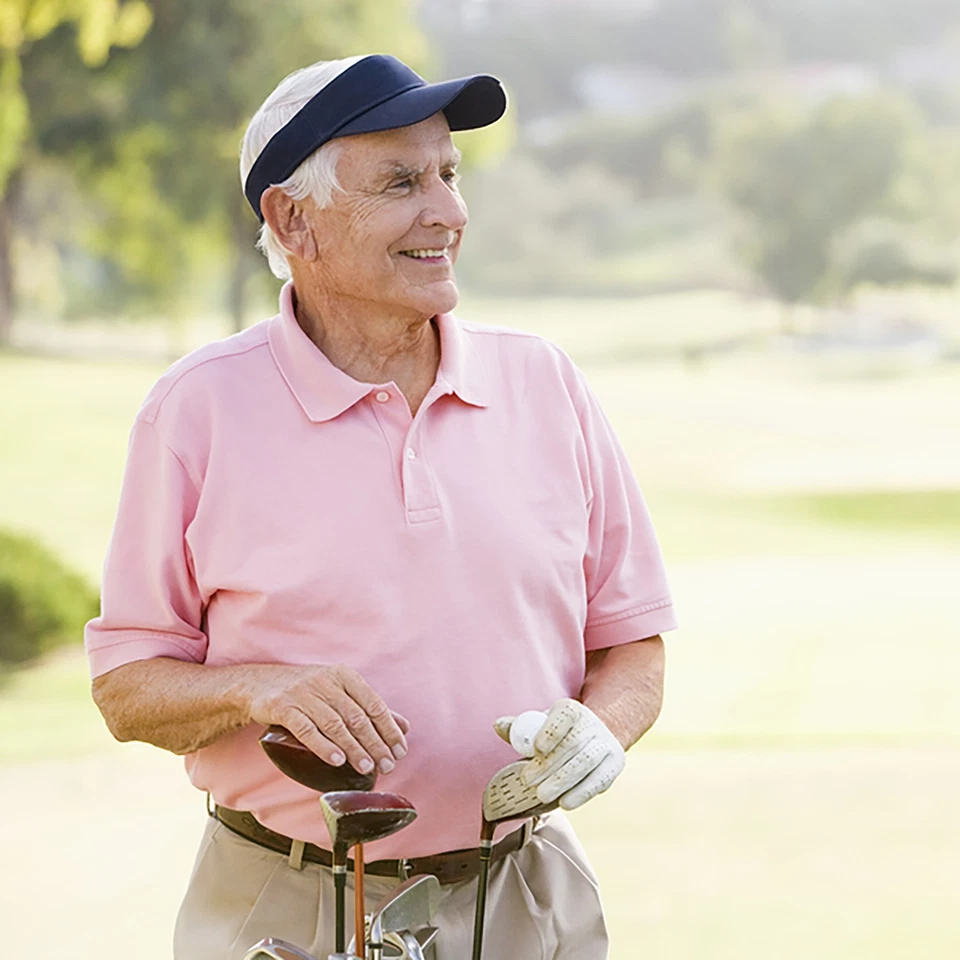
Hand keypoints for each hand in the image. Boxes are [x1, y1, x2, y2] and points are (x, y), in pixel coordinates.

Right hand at [245, 663, 408, 775]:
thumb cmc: (306, 690)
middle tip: (387, 765)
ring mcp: (303, 693)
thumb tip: (404, 727)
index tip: (400, 750)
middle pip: (356, 716)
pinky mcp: (282, 706)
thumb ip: (369, 708)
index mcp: (344, 676)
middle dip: (375, 743)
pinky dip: (323, 746)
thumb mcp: (339, 692)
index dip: (389, 728)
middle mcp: (325, 681)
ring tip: (367, 768)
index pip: (373, 703)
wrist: (258, 683)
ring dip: (353, 748)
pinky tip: (336, 761)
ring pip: (334, 724)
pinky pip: (305, 728)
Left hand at [495, 698, 624, 810]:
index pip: (564, 715)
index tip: (537, 748)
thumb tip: (499, 726)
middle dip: (550, 764)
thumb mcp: (538, 726)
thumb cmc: (556, 734)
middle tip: (528, 780)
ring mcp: (606, 743)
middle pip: (573, 743)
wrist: (593, 737)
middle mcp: (592, 723)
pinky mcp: (615, 764)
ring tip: (541, 795)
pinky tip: (565, 803)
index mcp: (571, 709)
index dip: (552, 731)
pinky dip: (582, 793)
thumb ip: (519, 728)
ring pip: (586, 762)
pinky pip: (600, 780)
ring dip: (563, 780)